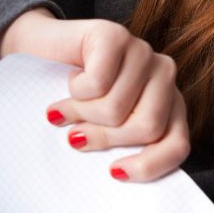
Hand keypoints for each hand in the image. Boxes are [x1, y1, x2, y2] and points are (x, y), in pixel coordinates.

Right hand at [0, 8, 189, 181]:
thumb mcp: (100, 131)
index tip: (114, 172)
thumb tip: (115, 176)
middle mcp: (164, 77)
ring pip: (117, 109)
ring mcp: (143, 52)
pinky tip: (71, 79)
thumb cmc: (71, 99)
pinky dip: (74, 90)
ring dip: (80, 113)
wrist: (36, 50)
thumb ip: (118, 150)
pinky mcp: (115, 35)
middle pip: (147, 128)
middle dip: (105, 137)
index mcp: (169, 105)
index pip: (177, 145)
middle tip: (77, 134)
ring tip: (67, 106)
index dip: (149, 165)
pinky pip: (97, 83)